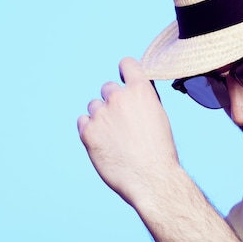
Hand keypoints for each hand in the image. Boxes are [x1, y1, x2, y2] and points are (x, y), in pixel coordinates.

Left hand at [77, 57, 176, 205]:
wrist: (151, 177)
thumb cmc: (159, 150)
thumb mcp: (159, 116)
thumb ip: (144, 99)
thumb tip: (135, 91)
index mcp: (140, 91)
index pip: (127, 64)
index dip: (126, 71)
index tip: (125, 79)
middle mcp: (119, 97)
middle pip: (108, 88)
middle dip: (113, 101)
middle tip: (122, 121)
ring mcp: (101, 114)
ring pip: (94, 106)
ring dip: (101, 116)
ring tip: (114, 136)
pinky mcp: (87, 132)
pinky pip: (83, 121)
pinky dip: (90, 129)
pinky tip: (104, 142)